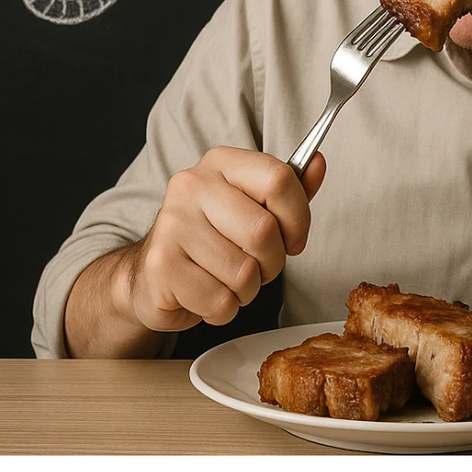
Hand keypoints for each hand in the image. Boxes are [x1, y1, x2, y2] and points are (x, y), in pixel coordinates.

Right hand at [126, 147, 325, 332]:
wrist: (152, 274)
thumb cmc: (213, 237)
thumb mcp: (252, 206)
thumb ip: (288, 189)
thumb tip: (318, 162)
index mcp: (221, 163)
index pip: (279, 179)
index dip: (298, 218)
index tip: (292, 239)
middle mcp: (191, 185)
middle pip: (264, 231)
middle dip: (272, 262)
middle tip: (256, 265)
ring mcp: (172, 224)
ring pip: (244, 272)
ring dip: (247, 290)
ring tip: (228, 279)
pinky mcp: (160, 266)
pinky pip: (220, 301)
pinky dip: (223, 309)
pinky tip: (207, 293)